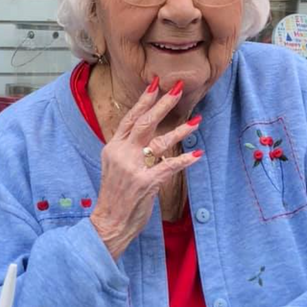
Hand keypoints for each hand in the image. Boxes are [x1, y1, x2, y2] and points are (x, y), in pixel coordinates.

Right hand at [90, 78, 202, 258]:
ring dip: (180, 131)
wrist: (108, 223)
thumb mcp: (115, 167)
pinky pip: (168, 167)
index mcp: (113, 147)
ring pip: (159, 142)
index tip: (155, 83)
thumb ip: (127, 150)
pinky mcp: (144, 183)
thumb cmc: (115, 196)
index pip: (129, 118)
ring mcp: (132, 168)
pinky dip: (184, 161)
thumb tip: (146, 136)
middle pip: (144, 123)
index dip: (143, 100)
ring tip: (196, 121)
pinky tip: (197, 154)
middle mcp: (121, 154)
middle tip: (179, 89)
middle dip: (163, 104)